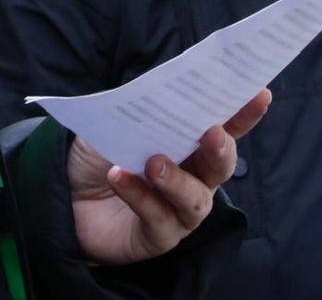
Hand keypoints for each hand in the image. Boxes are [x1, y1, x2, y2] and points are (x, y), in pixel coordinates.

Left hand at [69, 88, 271, 265]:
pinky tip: (120, 177)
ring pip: (195, 200)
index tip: (259, 93)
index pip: (223, 128)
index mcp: (189, 145)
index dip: (243, 113)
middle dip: (220, 149)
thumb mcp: (117, 122)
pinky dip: (141, 196)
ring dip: (177, 179)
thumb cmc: (97, 154)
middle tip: (211, 133)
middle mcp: (193, 179)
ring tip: (153, 163)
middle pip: (220, 166)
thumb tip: (163, 84)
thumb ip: (143, 107)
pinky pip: (158, 219)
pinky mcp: (158, 237)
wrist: (62, 193)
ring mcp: (178, 211)